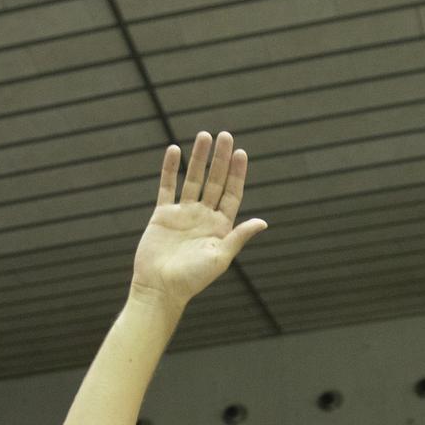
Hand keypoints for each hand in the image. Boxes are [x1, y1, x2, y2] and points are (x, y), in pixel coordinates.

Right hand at [130, 131, 266, 310]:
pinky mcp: (163, 215)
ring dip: (199, 158)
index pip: (232, 194)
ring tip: (204, 135)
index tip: (241, 153)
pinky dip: (170, 169)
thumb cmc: (193, 279)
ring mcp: (183, 214)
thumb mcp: (220, 257)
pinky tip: (175, 151)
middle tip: (226, 136)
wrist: (160, 288)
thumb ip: (239, 236)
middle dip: (221, 159)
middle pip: (215, 182)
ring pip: (193, 180)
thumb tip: (263, 222)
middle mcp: (204, 217)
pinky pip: (167, 187)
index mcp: (220, 227)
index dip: (237, 174)